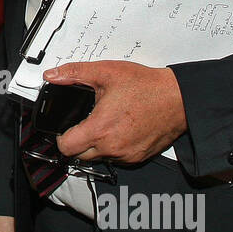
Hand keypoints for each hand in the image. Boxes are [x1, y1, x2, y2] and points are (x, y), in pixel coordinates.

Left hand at [41, 60, 187, 164]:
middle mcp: (112, 147)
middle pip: (80, 156)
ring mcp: (126, 155)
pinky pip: (117, 159)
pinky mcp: (138, 158)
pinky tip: (120, 129)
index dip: (60, 137)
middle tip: (85, 124)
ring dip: (96, 145)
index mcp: (100, 129)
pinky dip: (113, 148)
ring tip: (105, 123)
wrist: (179, 99)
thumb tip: (53, 75)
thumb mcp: (106, 72)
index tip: (65, 128)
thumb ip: (75, 73)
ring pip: (99, 158)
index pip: (66, 147)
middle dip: (77, 142)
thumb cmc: (147, 87)